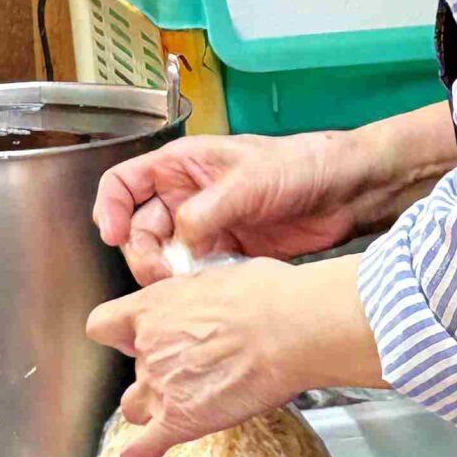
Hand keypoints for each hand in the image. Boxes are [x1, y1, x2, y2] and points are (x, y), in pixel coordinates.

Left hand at [82, 258, 346, 456]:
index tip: (136, 337)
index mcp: (153, 308)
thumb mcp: (223, 276)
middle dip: (157, 372)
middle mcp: (148, 348)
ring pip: (136, 408)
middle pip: (134, 370)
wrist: (288, 329)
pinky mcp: (179, 420)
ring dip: (152, 409)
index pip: (106, 324)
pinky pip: (143, 451)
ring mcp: (160, 387)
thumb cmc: (269, 298)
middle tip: (196, 369)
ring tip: (184, 408)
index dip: (121, 334)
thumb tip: (219, 299)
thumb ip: (203, 294)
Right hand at [93, 134, 371, 285]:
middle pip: (140, 229)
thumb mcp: (249, 181)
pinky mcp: (228, 253)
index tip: (111, 234)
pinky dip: (194, 285)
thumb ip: (207, 210)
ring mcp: (207, 226)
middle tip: (160, 274)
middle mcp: (187, 196)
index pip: (124, 183)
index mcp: (182, 165)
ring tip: (183, 287)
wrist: (347, 192)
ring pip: (166, 256)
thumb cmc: (302, 165)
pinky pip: (196, 274)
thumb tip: (179, 240)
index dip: (109, 208)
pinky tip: (206, 291)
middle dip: (143, 253)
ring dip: (167, 275)